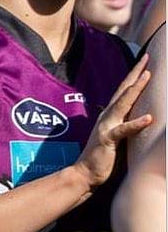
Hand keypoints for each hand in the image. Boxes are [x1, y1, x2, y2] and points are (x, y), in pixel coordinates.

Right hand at [73, 54, 152, 188]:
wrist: (84, 174)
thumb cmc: (103, 157)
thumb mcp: (117, 136)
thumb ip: (126, 123)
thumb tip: (141, 115)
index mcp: (111, 115)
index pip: (125, 91)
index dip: (135, 75)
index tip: (145, 60)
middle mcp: (108, 117)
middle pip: (124, 91)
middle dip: (136, 73)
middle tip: (147, 58)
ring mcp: (107, 127)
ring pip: (123, 104)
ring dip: (135, 89)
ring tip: (147, 76)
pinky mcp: (108, 140)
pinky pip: (123, 130)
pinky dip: (136, 124)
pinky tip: (148, 118)